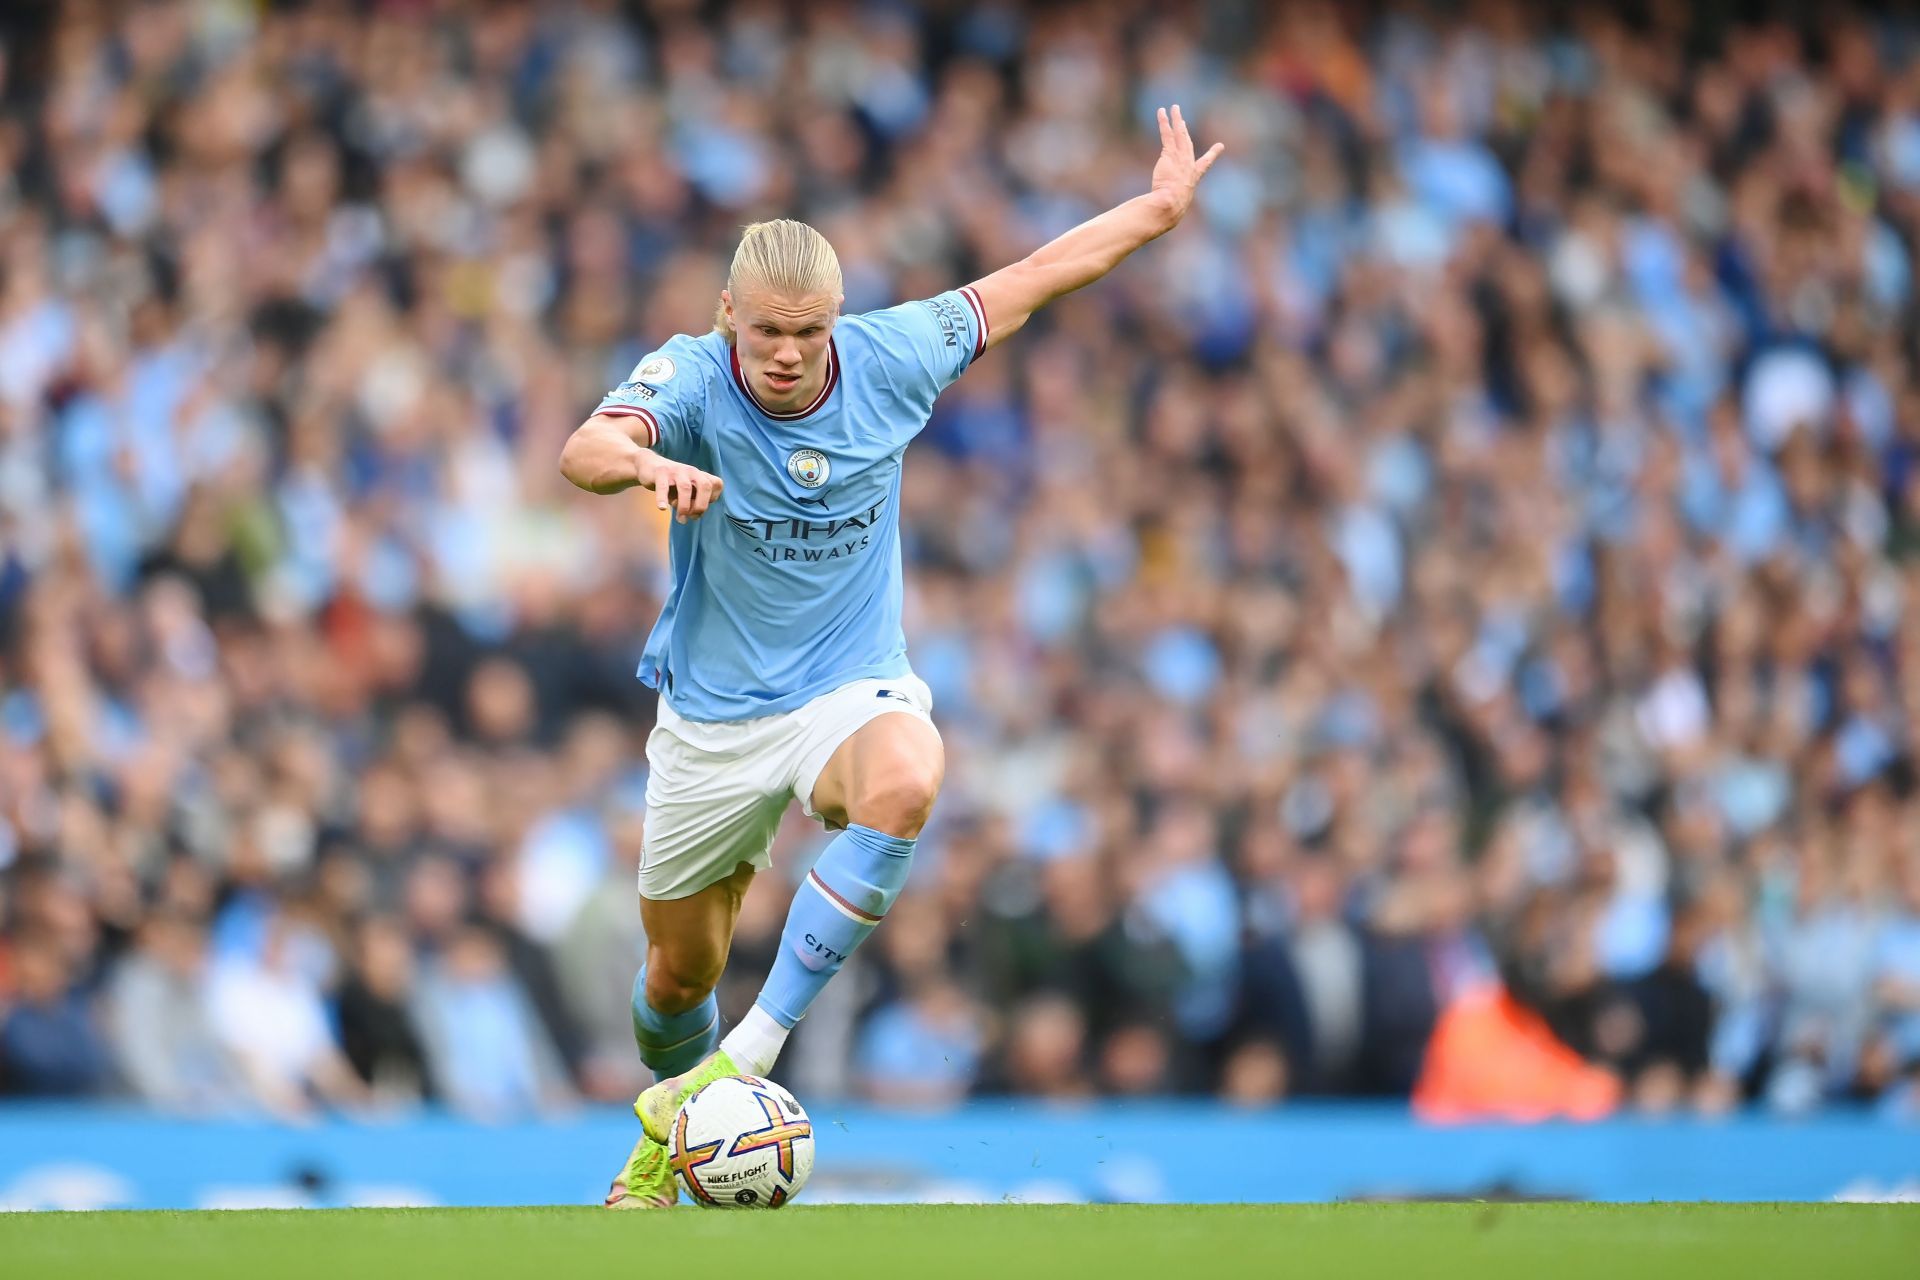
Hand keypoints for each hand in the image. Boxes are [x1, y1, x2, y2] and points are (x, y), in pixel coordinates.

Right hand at [638, 455, 723, 522]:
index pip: (717, 484)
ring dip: (684, 506)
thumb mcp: (684, 493)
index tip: (701, 507)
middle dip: (701, 505)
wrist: (649, 465)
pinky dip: (663, 498)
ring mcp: (676, 471)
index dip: (713, 498)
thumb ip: (690, 504)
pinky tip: (662, 508)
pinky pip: (663, 487)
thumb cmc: (671, 483)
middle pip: (705, 486)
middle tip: (693, 517)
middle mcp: (691, 471)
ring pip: (685, 488)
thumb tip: (687, 518)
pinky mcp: (660, 472)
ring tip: (680, 518)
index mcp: (700, 475)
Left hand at [1150, 104, 1223, 226]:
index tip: (1219, 147)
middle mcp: (1188, 165)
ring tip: (1174, 107)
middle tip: (1182, 118)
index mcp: (1192, 178)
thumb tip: (1157, 223)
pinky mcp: (1170, 155)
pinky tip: (1162, 112)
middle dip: (1185, 129)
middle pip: (1188, 142)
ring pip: (1180, 134)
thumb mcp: (1173, 209)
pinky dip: (1165, 122)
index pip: (1203, 165)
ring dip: (1176, 119)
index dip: (1211, 156)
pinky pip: (1168, 134)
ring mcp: (1180, 158)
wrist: (1169, 206)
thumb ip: (1168, 209)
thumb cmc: (1170, 211)